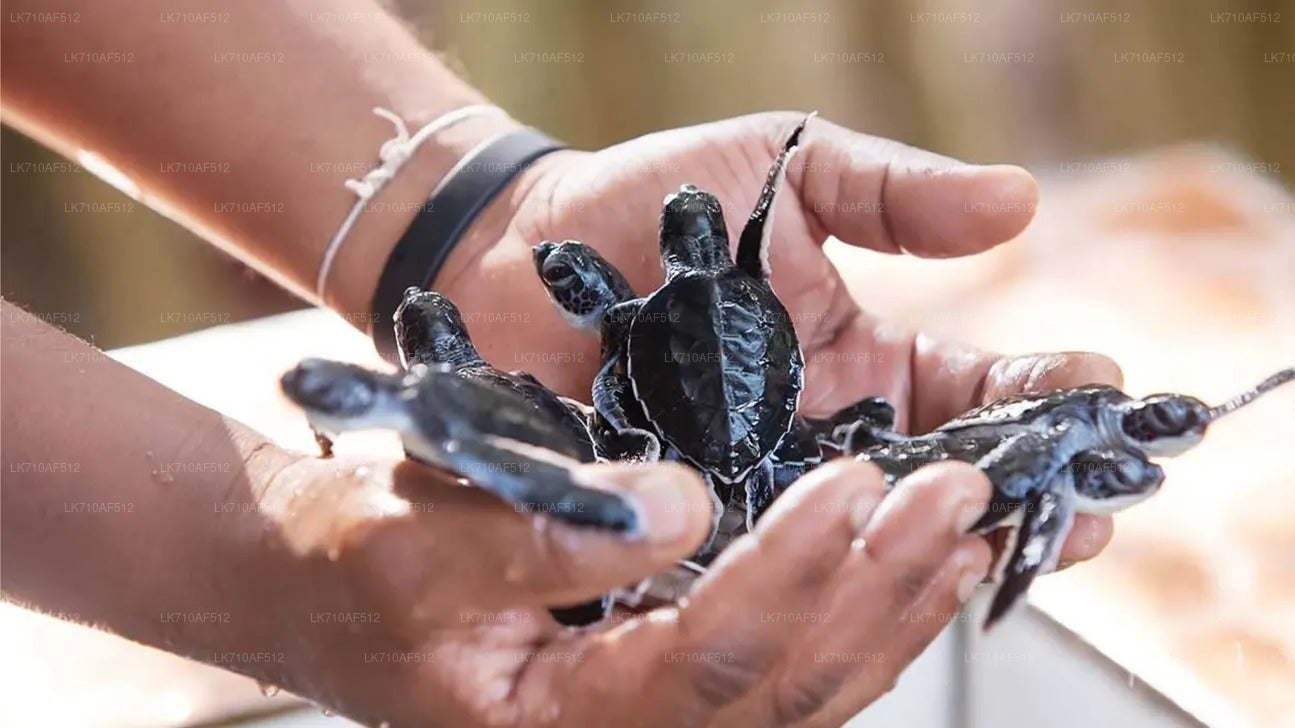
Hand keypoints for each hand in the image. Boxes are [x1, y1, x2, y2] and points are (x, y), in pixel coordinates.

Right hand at [250, 450, 995, 727]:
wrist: (309, 582)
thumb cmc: (343, 568)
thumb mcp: (413, 546)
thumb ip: (542, 535)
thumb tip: (685, 507)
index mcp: (562, 724)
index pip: (709, 661)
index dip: (791, 571)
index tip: (855, 482)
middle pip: (787, 690)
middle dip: (882, 591)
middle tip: (960, 501)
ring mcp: (649, 718)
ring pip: (803, 690)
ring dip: (892, 606)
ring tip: (964, 529)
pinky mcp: (661, 681)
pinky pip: (781, 669)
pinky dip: (854, 614)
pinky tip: (902, 560)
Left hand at [440, 111, 1121, 570]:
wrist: (514, 243)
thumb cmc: (651, 202)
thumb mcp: (786, 171)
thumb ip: (891, 194)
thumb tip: (1020, 200)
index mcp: (862, 365)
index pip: (974, 395)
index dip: (1041, 400)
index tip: (1100, 398)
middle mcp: (820, 443)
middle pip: (937, 487)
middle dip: (1017, 496)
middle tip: (1087, 509)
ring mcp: (752, 489)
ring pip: (856, 541)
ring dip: (931, 546)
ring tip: (999, 543)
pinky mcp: (678, 520)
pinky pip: (750, 558)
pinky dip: (803, 572)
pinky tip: (849, 573)